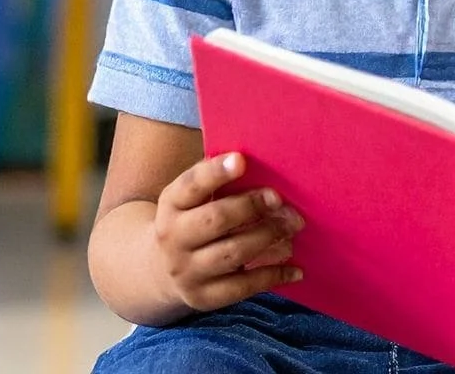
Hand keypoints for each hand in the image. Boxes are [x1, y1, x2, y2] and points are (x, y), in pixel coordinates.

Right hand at [152, 151, 303, 313]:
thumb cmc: (193, 219)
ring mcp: (186, 271)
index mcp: (172, 204)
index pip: (191, 185)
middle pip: (216, 219)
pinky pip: (242, 287)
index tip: (242, 160)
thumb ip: (218, 179)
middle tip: (280, 199)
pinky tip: (296, 268)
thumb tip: (266, 158)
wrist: (158, 270)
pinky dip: (273, 276)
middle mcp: (173, 238)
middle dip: (252, 206)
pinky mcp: (203, 297)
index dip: (216, 172)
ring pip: (233, 254)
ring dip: (268, 237)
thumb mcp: (193, 198)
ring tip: (293, 225)